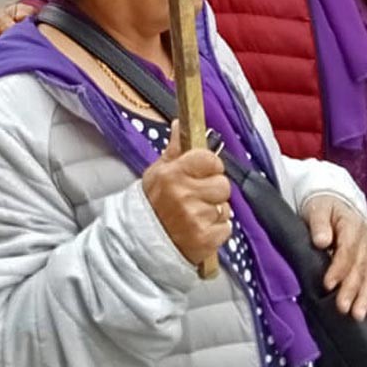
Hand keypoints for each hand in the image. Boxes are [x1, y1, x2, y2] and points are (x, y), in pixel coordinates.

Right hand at [142, 147, 233, 266]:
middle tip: (197, 197)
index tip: (202, 172)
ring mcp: (195, 218)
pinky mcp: (205, 239)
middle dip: (213, 190)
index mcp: (172, 174)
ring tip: (195, 215)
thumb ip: (175, 149)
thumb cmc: (152, 205)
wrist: (140, 243)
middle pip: (222, 184)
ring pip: (225, 207)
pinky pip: (226, 228)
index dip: (209, 166)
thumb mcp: (158, 173)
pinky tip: (200, 229)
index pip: (209, 159)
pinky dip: (216, 230)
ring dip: (214, 211)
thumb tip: (180, 123)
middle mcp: (184, 195)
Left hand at [303, 195, 366, 318]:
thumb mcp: (318, 208)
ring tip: (359, 315)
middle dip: (352, 290)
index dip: (338, 269)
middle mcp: (366, 242)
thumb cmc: (324, 206)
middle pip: (360, 268)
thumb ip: (319, 224)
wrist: (339, 203)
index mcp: (352, 227)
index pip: (347, 251)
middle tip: (343, 308)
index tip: (328, 285)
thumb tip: (321, 240)